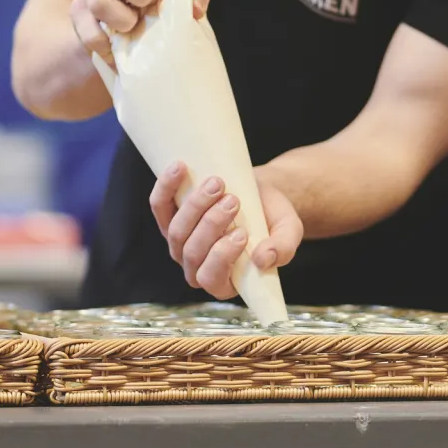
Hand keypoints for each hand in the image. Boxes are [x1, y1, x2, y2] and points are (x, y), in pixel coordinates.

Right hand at [69, 0, 210, 64]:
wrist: (129, 35)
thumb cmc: (158, 4)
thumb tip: (195, 8)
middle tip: (151, 3)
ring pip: (99, 2)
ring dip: (125, 19)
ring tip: (136, 25)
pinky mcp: (80, 22)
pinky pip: (92, 35)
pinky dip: (111, 45)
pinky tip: (122, 46)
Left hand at [149, 162, 302, 298]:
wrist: (263, 192)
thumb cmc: (273, 218)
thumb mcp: (288, 232)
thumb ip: (283, 249)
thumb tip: (264, 259)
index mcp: (224, 280)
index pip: (211, 278)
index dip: (221, 257)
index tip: (243, 232)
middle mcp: (196, 266)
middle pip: (192, 252)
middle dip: (212, 224)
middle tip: (234, 200)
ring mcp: (180, 242)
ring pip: (175, 230)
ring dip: (195, 205)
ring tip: (218, 183)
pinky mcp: (169, 216)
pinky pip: (159, 205)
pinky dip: (166, 187)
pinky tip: (180, 168)